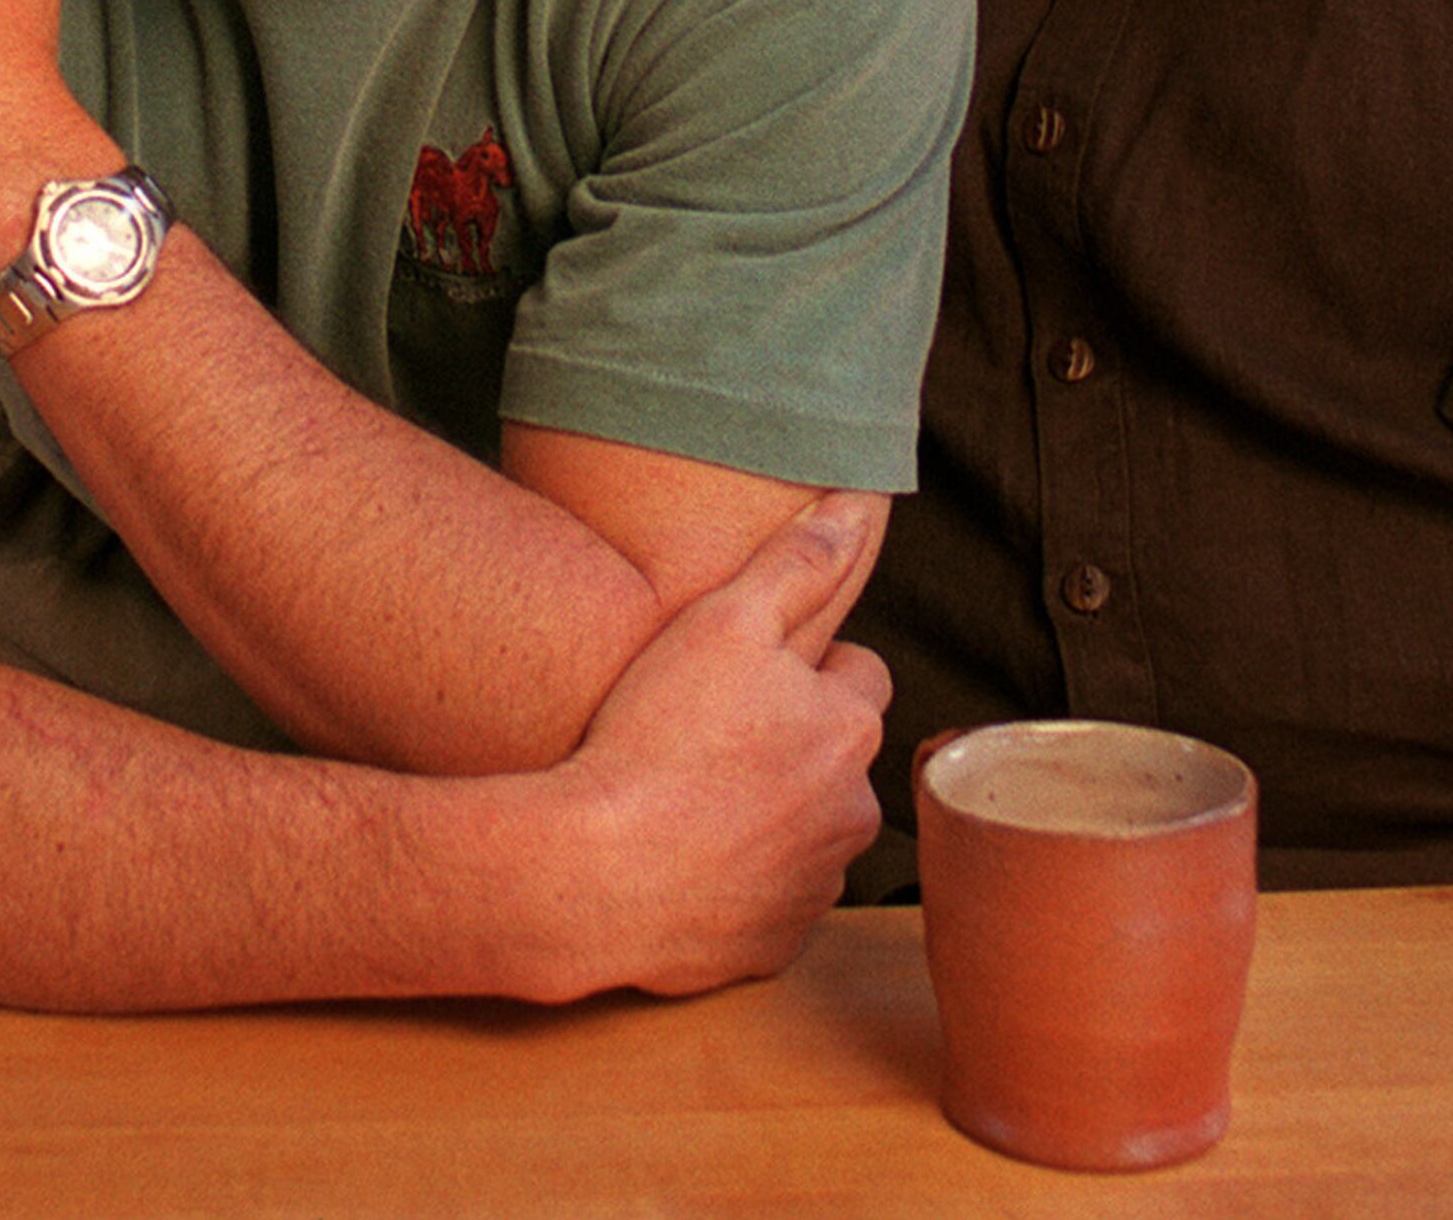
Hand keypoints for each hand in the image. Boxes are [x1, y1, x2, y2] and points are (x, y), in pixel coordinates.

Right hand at [536, 492, 890, 998]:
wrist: (594, 873)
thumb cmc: (655, 737)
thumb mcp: (721, 621)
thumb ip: (798, 563)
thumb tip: (858, 508)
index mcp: (848, 728)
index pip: (858, 674)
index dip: (800, 666)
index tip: (741, 676)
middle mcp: (851, 811)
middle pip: (834, 756)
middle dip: (790, 743)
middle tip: (705, 733)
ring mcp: (814, 885)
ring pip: (806, 829)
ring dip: (767, 812)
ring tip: (686, 795)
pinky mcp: (773, 943)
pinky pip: (769, 897)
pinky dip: (739, 879)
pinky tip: (682, 855)